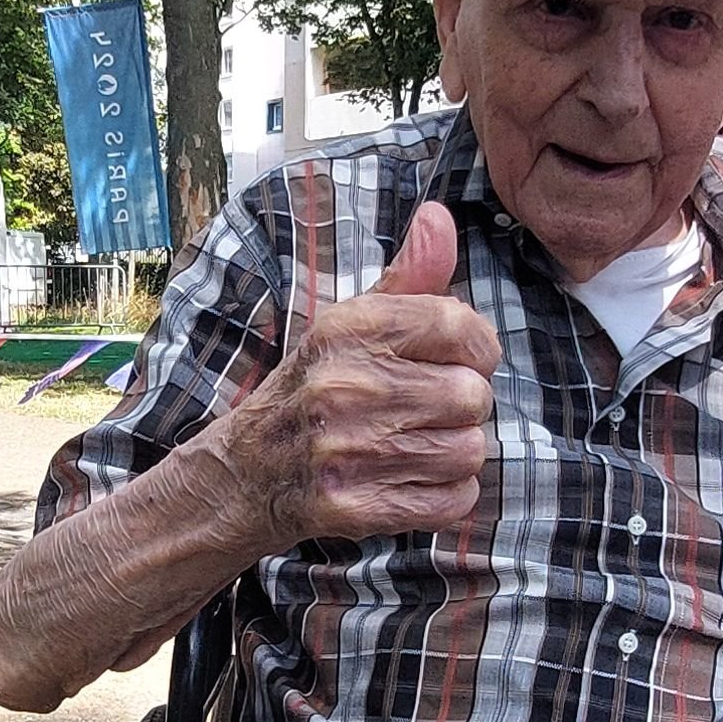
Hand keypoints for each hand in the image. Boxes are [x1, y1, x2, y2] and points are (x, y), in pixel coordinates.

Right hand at [209, 200, 498, 548]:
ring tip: (414, 445)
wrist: (245, 473)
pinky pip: (453, 500)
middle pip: (472, 395)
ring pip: (469, 451)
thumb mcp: (351, 323)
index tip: (458, 360)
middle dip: (461, 406)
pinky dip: (445, 495)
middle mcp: (349, 385)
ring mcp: (351, 450)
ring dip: (453, 452)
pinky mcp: (356, 506)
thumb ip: (408, 275)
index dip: (477, 348)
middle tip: (425, 410)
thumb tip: (439, 215)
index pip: (461, 326)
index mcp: (351, 328)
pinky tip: (411, 479)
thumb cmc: (314, 389)